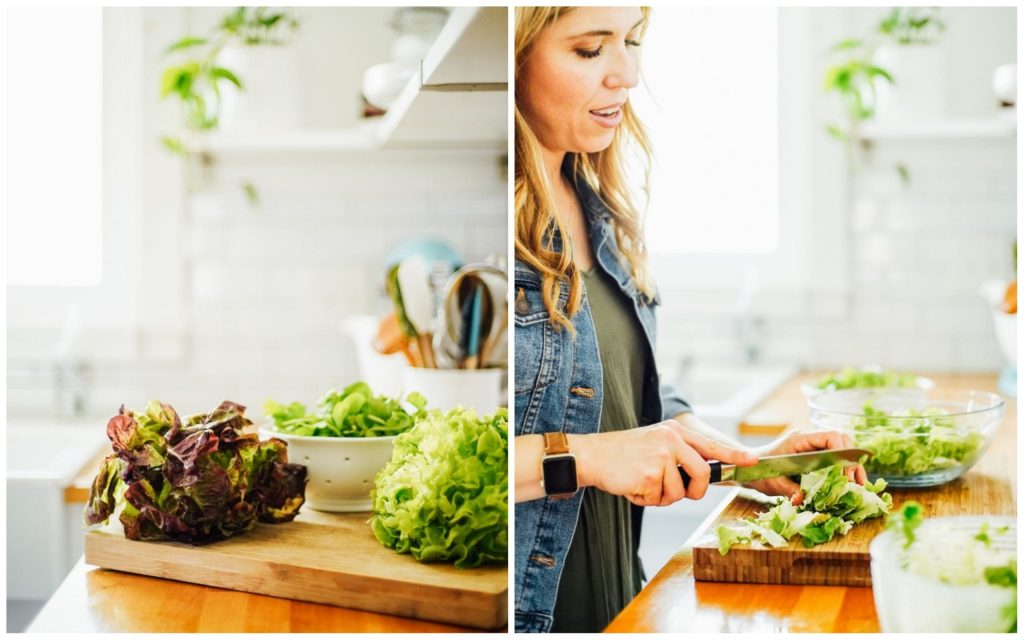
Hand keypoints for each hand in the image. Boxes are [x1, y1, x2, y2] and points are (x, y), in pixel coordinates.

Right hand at [573, 420, 757, 506]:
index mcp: (674, 431)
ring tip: (641, 483)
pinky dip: (645, 500)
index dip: (734, 455)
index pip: (711, 444)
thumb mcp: (654, 442)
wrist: (592, 455)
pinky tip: (631, 486)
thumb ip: (679, 453)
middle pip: (702, 474)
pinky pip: (658, 500)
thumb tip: (703, 474)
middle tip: (675, 493)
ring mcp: (661, 457)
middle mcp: (671, 440)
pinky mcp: (650, 476)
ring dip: (661, 497)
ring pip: (679, 493)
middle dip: (693, 491)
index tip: (752, 461)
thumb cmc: (622, 453)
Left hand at [745, 430, 867, 504]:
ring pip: (841, 448)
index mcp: (800, 439)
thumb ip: (788, 489)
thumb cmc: (758, 471)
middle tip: (855, 483)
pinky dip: (845, 469)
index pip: (831, 436)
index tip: (846, 475)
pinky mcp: (815, 455)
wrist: (749, 467)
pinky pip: (835, 457)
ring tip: (860, 485)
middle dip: (851, 461)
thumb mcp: (773, 482)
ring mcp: (813, 446)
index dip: (843, 453)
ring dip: (852, 466)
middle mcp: (810, 439)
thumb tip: (802, 499)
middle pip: (842, 440)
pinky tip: (851, 484)